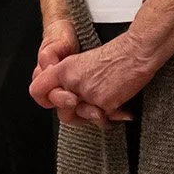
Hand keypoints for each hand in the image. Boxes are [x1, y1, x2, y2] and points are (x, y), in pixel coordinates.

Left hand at [29, 32, 152, 128]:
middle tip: (88, 106)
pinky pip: (102, 121)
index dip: (45, 99)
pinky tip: (119, 106)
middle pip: (61, 112)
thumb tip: (68, 98)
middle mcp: (73, 82)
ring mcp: (88, 94)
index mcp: (65, 69)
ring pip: (82, 118)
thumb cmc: (115, 54)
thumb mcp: (83, 61)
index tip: (56, 101)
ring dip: (94, 115)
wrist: (136, 52)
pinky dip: (112, 116)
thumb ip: (71, 78)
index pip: (37, 89)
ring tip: (105, 103)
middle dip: (75, 113)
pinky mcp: (104, 104)